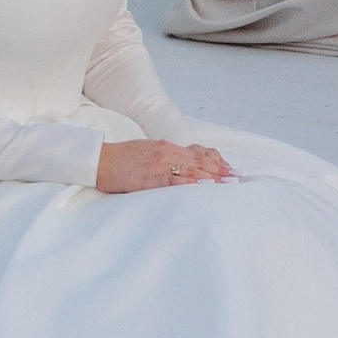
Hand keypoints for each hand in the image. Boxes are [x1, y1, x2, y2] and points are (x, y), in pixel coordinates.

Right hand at [95, 139, 233, 192]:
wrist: (101, 160)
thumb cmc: (120, 158)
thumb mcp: (145, 151)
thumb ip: (163, 157)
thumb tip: (178, 166)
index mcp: (165, 146)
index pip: (197, 154)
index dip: (215, 162)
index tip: (229, 169)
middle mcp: (166, 153)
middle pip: (199, 162)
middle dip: (219, 171)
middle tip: (236, 178)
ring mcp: (160, 166)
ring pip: (192, 172)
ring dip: (212, 179)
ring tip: (228, 185)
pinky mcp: (152, 179)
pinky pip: (177, 184)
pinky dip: (193, 187)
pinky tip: (204, 191)